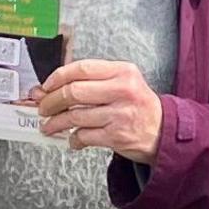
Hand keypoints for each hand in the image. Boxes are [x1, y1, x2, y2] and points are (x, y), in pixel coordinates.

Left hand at [35, 59, 164, 161]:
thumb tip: (50, 89)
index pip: (82, 68)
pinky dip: (73, 139)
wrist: (165, 131)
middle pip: (74, 92)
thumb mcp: (123, 82)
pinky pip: (84, 136)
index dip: (58, 77)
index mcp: (123, 71)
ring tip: (49, 126)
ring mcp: (120, 114)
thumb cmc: (139, 105)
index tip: (46, 86)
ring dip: (56, 123)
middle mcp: (122, 90)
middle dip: (51, 101)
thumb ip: (92, 81)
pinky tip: (72, 139)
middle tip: (43, 108)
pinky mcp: (117, 136)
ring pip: (75, 117)